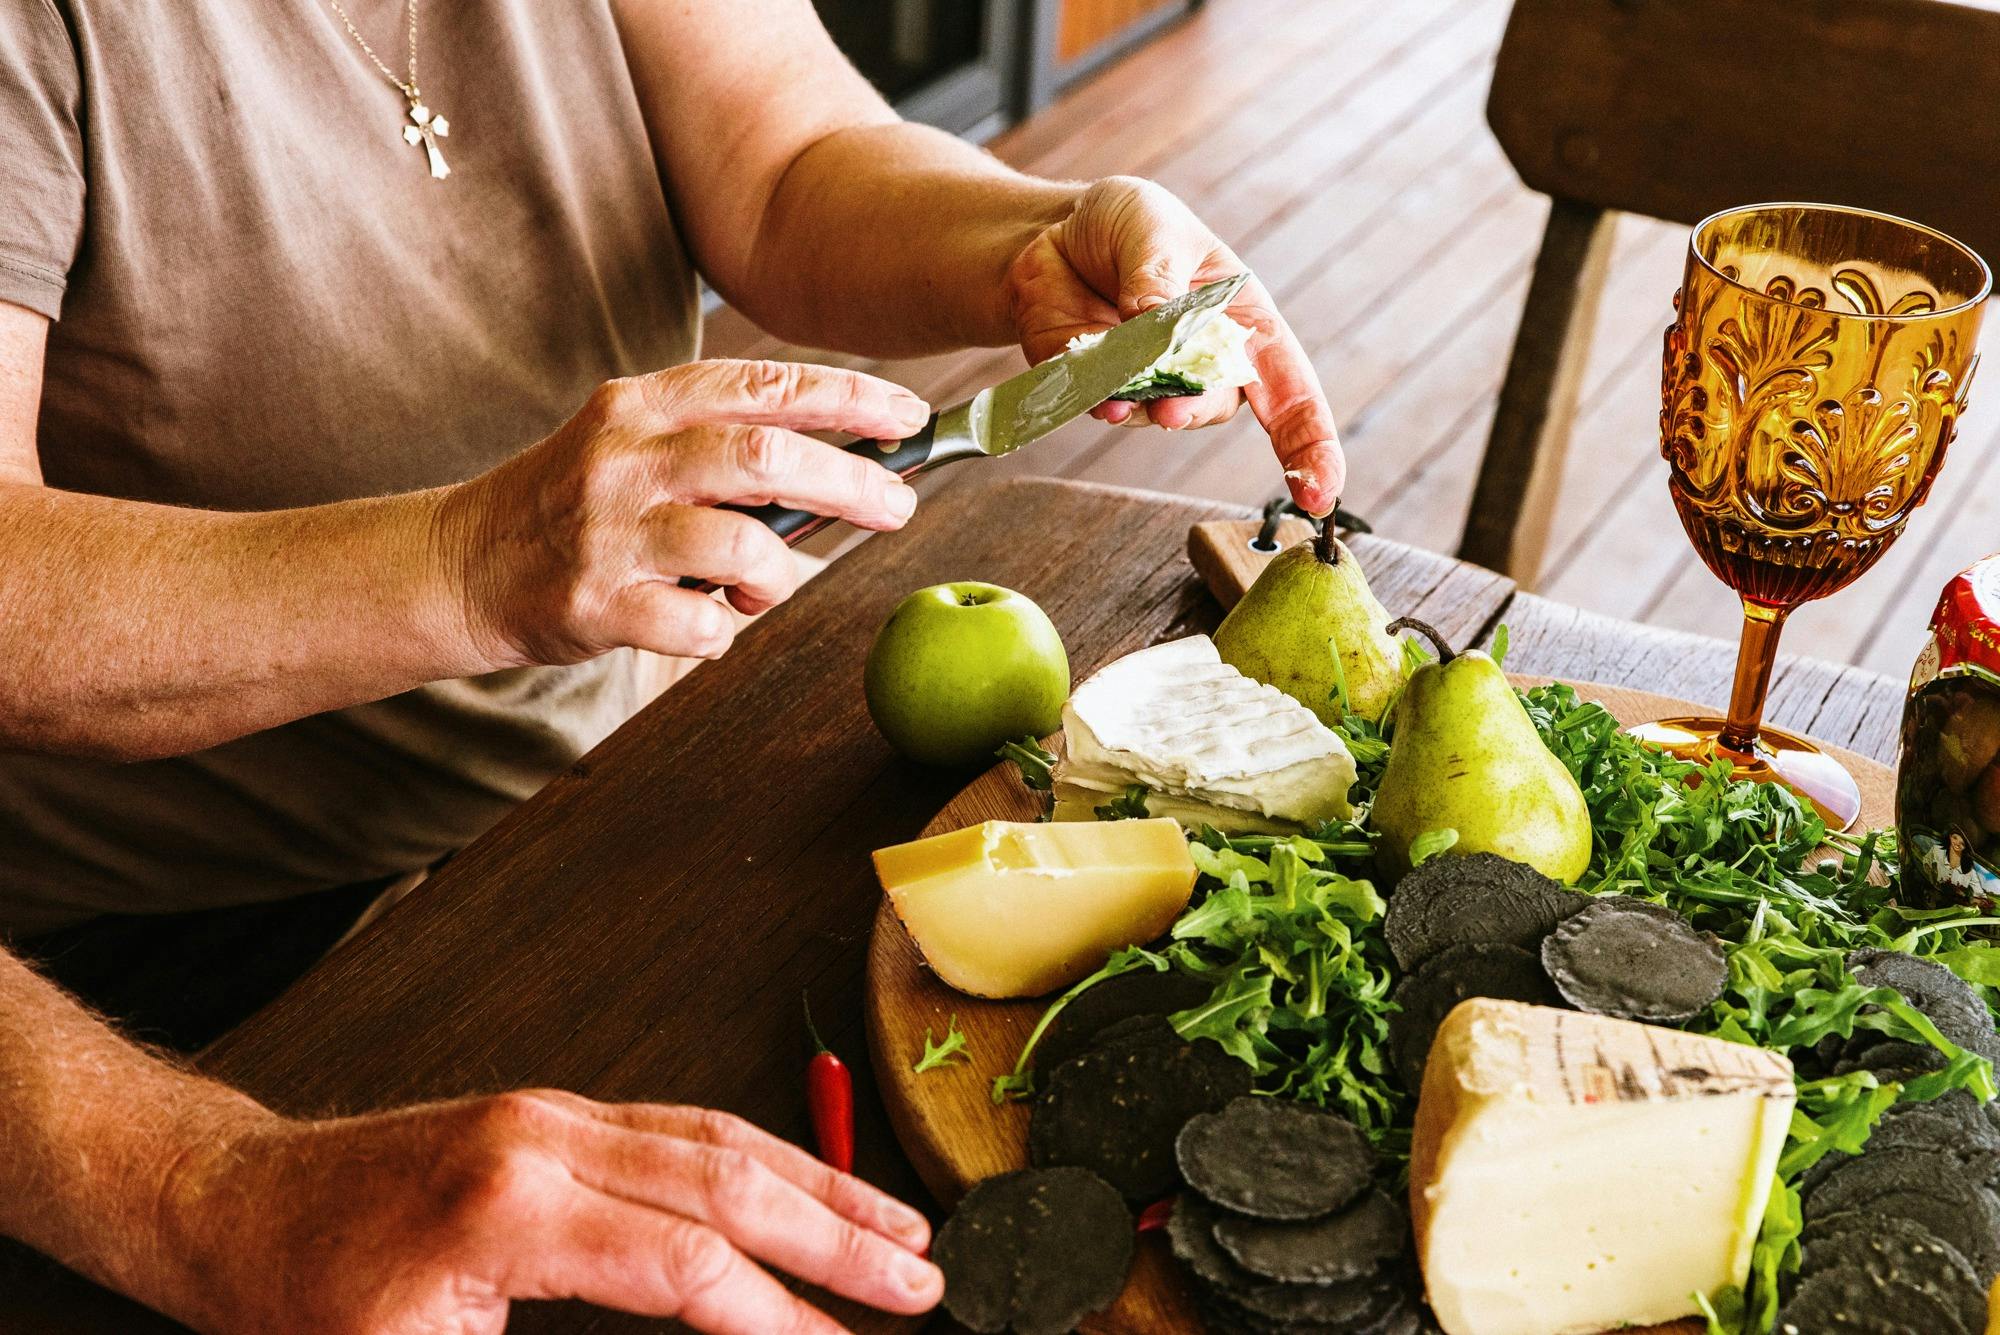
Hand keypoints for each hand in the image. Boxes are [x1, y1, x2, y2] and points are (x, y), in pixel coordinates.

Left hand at [157, 1090, 941, 1334]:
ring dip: (820, 1184)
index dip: (779, 1321)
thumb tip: (689, 1322)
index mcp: (512, 1208)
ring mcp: (556, 1114)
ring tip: (899, 1231)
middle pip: (728, 1181)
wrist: (229, 1207)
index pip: (687, 1264)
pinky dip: (762, 1157)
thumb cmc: (300, 1305)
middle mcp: (548, 1139)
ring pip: (720, 1139)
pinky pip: (684, 1126)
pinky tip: (804, 1184)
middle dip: (839, 1238)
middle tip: (923, 1286)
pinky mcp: (555, 1113)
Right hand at [437, 360, 930, 666]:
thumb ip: (721, 444)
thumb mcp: (635, 444)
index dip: (846, 399)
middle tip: (897, 508)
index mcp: (642, 405)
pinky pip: (699, 626)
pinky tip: (703, 624)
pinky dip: (722, 633)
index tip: (905, 418)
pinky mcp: (595, 603)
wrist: (458, 564)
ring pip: (740, 547)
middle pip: (764, 456)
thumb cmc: (573, 504)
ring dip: (776, 577)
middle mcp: (625, 457)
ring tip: (758, 591)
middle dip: (848, 482)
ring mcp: (608, 532)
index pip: (762, 384)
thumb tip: (844, 466)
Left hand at [1004, 176, 1344, 514]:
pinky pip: (1104, 406)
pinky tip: (1093, 387)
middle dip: (1193, 409)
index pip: (1293, 393)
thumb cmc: (1126, 224)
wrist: (1052, 234)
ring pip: (1157, 413)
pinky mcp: (1099, 389)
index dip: (1312, 447)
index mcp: (1244, 324)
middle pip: (1216, 407)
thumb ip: (1157, 276)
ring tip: (1115, 387)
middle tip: (1169, 407)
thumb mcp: (1153, 227)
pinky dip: (1097, 398)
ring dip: (1138, 403)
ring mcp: (1151, 384)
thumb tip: (1155, 322)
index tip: (1320, 494)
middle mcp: (1205, 365)